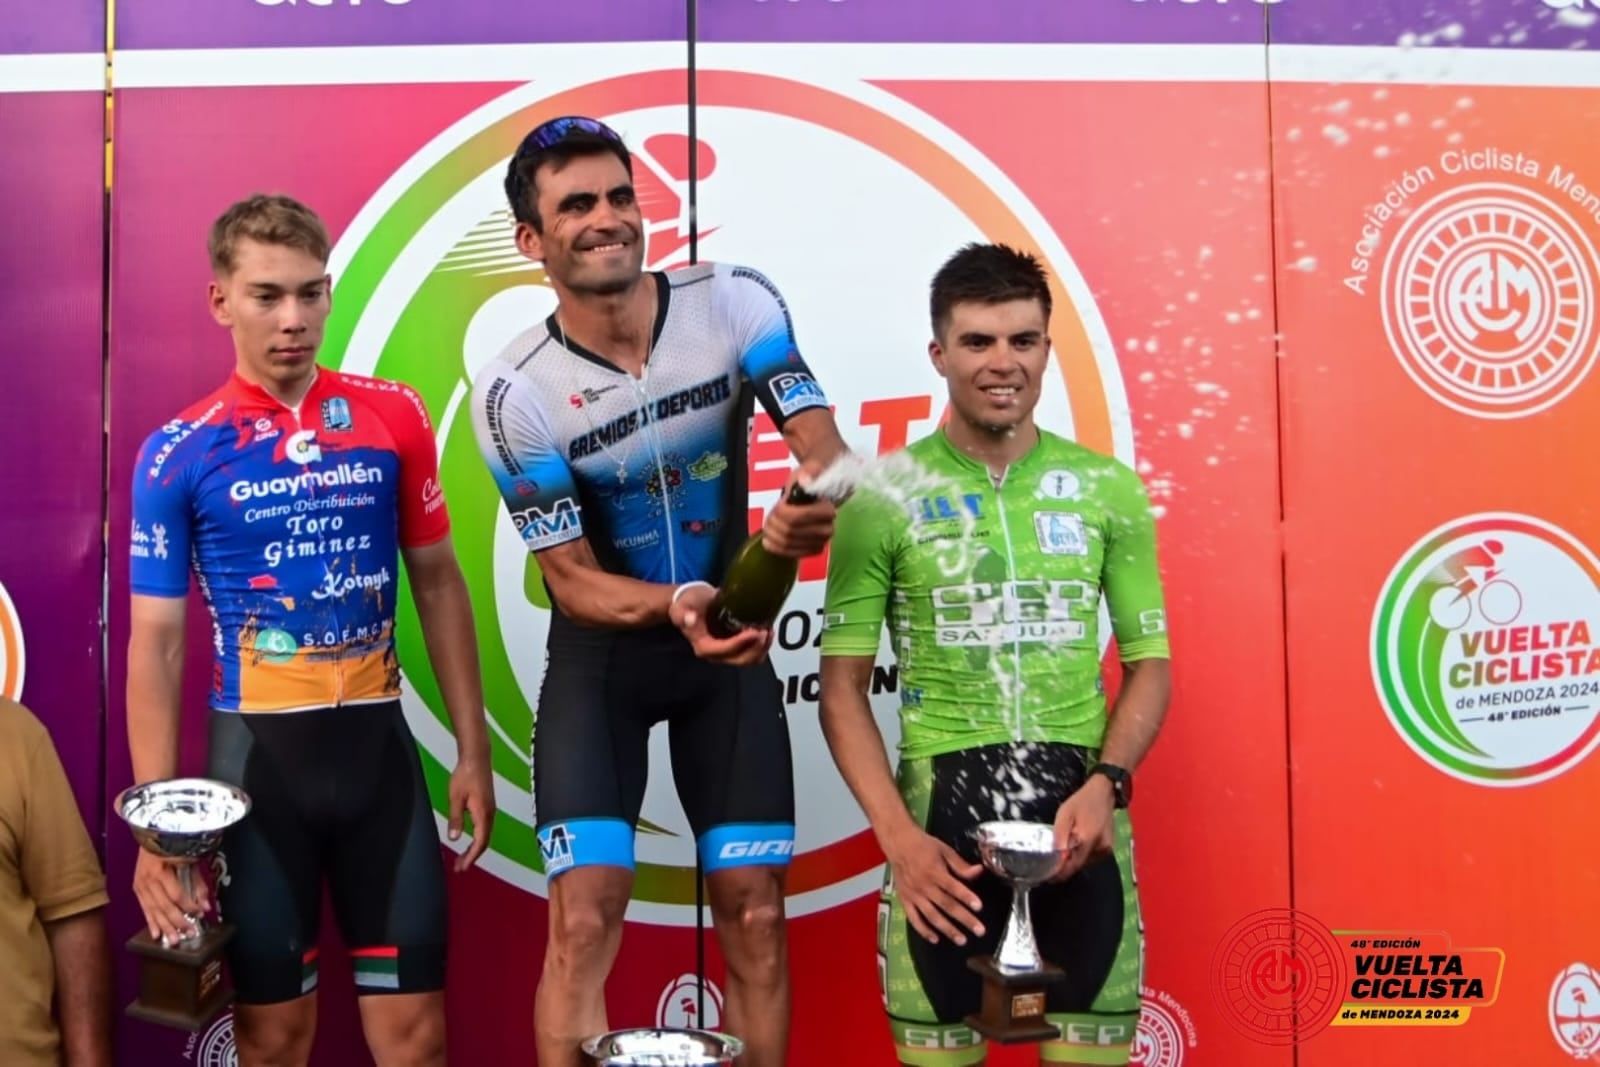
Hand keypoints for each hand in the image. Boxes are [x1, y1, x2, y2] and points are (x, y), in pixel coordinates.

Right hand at [132, 848, 204, 945]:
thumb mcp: (190, 859)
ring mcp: (140, 883)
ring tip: (174, 940)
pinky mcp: (137, 887)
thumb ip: (198, 884)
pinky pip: (144, 908)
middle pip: (164, 905)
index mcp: (160, 869)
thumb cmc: (175, 843)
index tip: (199, 914)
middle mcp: (147, 878)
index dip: (188, 906)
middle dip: (178, 922)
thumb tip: (206, 906)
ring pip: (153, 910)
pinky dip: (151, 922)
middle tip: (189, 934)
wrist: (154, 832)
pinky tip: (156, 934)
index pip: (176, 894)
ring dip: (165, 927)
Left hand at [448, 753, 495, 871]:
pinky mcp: (488, 805)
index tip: (462, 867)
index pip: (480, 842)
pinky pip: (485, 827)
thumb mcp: (455, 798)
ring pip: (485, 835)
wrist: (477, 758)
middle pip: (484, 841)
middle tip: (460, 867)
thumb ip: (455, 819)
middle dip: (473, 856)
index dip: (471, 857)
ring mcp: (490, 809)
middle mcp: (490, 814)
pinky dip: (477, 838)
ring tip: (463, 857)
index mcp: (483, 814)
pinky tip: (469, 839)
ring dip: (475, 848)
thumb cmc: (465, 775)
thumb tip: (454, 839)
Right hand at [670, 582, 772, 665]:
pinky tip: (766, 630)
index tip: (754, 631)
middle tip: (765, 630)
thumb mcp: (683, 605)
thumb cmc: (688, 603)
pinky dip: (761, 645)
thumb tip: (689, 618)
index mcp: (703, 646)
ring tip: (768, 629)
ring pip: (749, 659)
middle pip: (740, 659)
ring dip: (762, 647)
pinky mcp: (735, 646)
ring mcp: (726, 651)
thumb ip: (683, 613)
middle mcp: (715, 654)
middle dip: (756, 647)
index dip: (741, 643)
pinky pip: (752, 652)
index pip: (725, 650)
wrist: (691, 602)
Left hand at [761, 472, 837, 557]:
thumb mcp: (810, 470)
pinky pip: (790, 553)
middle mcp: (827, 529)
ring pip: (786, 543)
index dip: (781, 512)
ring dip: (772, 533)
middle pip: (789, 531)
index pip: (798, 517)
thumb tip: (804, 479)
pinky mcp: (813, 550)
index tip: (778, 504)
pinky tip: (769, 540)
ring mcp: (821, 542)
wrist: (819, 490)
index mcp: (828, 510)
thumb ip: (808, 472)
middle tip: (770, 515)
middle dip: (774, 522)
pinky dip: (775, 547)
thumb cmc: (811, 479)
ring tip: (769, 524)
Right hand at [883, 826, 986, 945]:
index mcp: (935, 871)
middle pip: (946, 905)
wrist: (898, 844)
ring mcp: (914, 895)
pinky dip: (923, 930)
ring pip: (932, 916)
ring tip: (961, 940)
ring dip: (947, 929)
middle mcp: (924, 886)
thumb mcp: (944, 850)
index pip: (953, 887)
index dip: (966, 897)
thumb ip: (961, 865)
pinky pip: (914, 919)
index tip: (979, 907)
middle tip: (979, 930)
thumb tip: (979, 871)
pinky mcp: (905, 900)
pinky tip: (934, 939)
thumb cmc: (923, 845)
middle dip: (964, 919)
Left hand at [1051, 776, 1116, 881]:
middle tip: (1052, 864)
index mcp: (1087, 839)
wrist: (1103, 793)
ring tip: (1064, 850)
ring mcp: (1106, 849)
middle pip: (1078, 866)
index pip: (1072, 865)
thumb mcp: (1064, 815)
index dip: (1060, 874)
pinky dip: (1082, 855)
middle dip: (1065, 867)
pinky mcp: (1108, 848)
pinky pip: (1091, 858)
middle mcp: (1099, 848)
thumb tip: (1055, 857)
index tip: (1048, 877)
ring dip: (1073, 860)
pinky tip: (1076, 845)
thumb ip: (1060, 837)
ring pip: (1085, 863)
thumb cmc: (1081, 802)